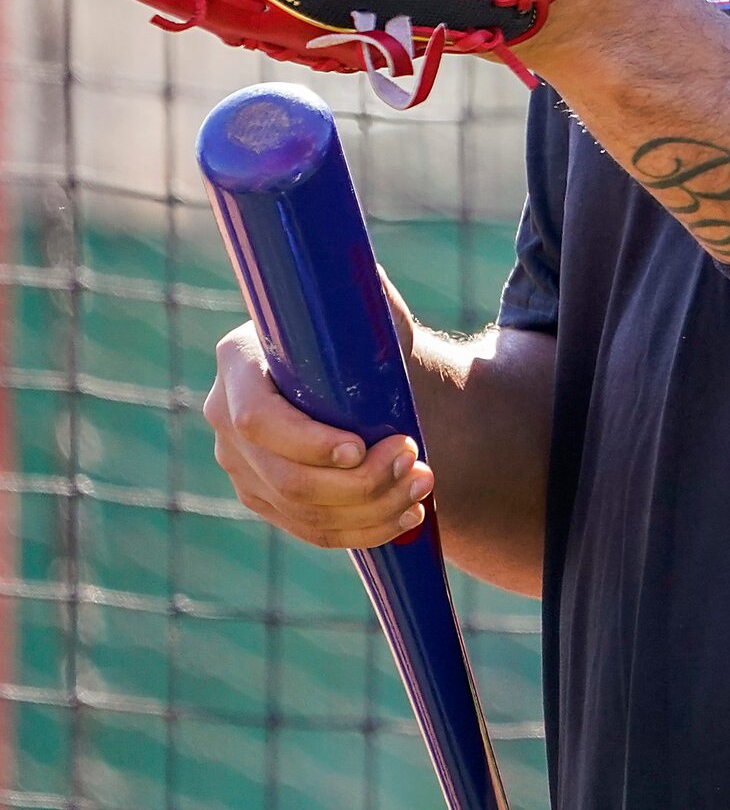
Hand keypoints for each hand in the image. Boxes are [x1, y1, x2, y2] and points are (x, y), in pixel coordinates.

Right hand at [202, 277, 432, 550]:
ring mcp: (242, 464)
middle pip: (283, 477)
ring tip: (423, 487)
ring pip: (301, 510)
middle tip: (416, 463)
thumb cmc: (361, 332)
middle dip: (357, 483)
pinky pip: (310, 529)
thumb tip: (364, 280)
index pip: (256, 418)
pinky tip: (405, 516)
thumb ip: (361, 293)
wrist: (359, 372)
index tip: (359, 448)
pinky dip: (362, 529)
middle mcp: (227, 415)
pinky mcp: (264, 497)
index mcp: (239, 361)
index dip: (305, 442)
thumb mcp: (364, 308)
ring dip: (370, 508)